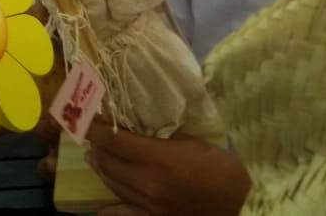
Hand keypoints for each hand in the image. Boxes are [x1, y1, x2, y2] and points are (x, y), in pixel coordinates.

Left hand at [86, 125, 249, 215]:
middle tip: (91, 135)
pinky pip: (124, 214)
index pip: (114, 141)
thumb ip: (160, 138)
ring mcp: (149, 206)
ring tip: (94, 156)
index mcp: (158, 159)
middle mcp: (147, 184)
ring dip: (101, 168)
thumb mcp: (190, 142)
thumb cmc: (219, 167)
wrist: (240, 203)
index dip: (95, 129)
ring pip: (113, 184)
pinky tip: (101, 205)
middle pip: (108, 162)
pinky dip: (110, 207)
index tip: (86, 118)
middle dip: (96, 146)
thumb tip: (137, 128)